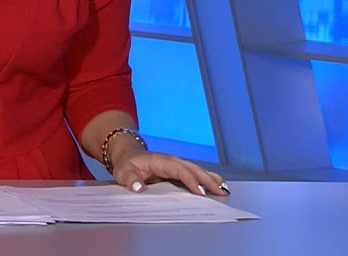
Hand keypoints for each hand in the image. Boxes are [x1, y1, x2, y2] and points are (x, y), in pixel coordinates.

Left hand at [110, 150, 227, 196]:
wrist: (129, 156)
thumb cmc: (127, 165)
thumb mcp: (123, 172)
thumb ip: (130, 180)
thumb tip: (138, 188)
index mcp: (160, 161)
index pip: (179, 170)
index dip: (190, 180)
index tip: (200, 192)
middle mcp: (171, 161)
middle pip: (192, 169)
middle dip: (207, 180)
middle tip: (220, 192)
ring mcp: (176, 165)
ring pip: (196, 170)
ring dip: (211, 179)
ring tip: (224, 189)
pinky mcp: (178, 171)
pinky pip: (194, 174)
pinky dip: (207, 179)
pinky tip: (217, 185)